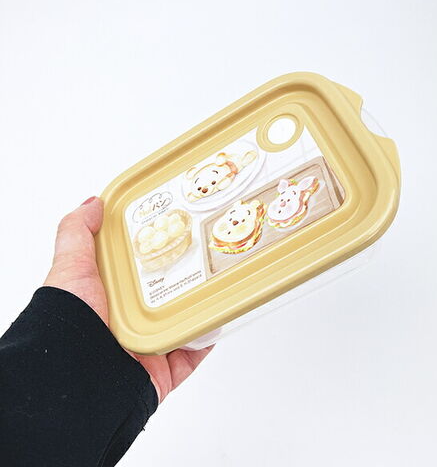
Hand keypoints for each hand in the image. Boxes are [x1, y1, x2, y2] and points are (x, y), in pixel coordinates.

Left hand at [44, 196, 211, 401]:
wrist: (80, 379)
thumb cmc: (72, 321)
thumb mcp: (70, 268)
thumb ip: (77, 233)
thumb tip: (93, 203)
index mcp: (112, 296)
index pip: (141, 268)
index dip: (159, 250)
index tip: (179, 231)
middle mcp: (131, 321)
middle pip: (166, 294)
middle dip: (186, 277)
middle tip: (207, 256)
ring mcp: (150, 347)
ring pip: (184, 321)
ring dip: (201, 306)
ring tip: (219, 283)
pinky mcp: (165, 371)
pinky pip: (194, 353)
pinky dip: (207, 338)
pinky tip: (218, 319)